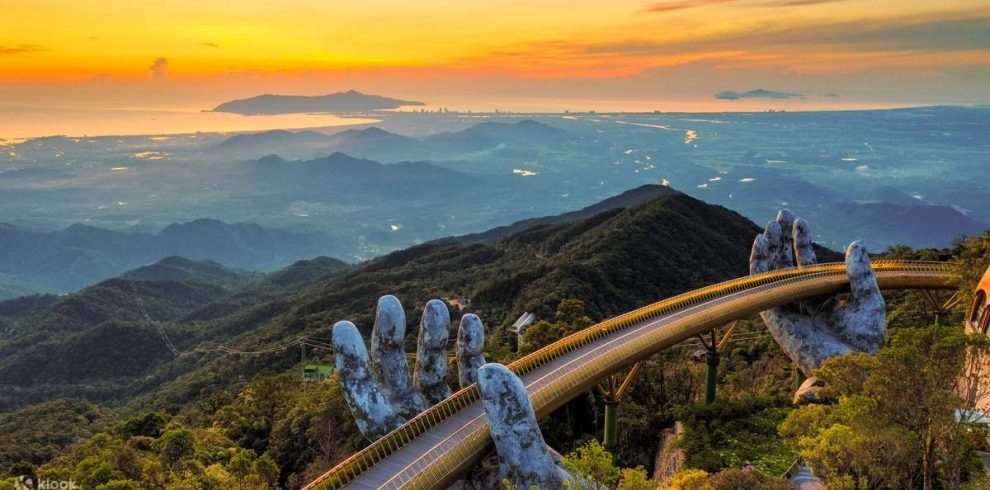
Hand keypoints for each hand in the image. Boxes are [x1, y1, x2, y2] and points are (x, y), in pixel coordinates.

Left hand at [332, 295, 567, 488]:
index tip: (343, 327)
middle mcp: (432, 445)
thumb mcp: (528, 476)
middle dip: (391, 343)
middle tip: (388, 303)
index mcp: (422, 465)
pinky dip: (471, 351)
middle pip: (398, 388)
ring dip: (434, 341)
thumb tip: (492, 368)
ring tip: (437, 305)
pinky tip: (472, 322)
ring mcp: (456, 431)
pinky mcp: (483, 420)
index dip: (354, 372)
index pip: (374, 414)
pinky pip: (468, 381)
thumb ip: (513, 429)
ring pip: (433, 379)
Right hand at [750, 210, 885, 376]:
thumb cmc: (865, 342)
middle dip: (781, 239)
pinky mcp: (776, 314)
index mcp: (822, 296)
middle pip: (786, 263)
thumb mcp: (869, 300)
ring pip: (772, 271)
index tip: (800, 220)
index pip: (806, 263)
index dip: (801, 241)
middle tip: (780, 213)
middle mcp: (802, 299)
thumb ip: (860, 273)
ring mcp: (788, 307)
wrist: (853, 369)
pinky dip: (758, 264)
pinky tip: (758, 243)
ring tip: (768, 225)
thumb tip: (857, 243)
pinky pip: (763, 285)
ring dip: (768, 248)